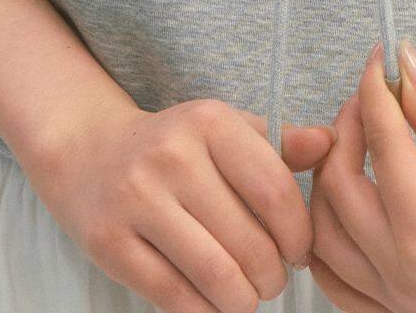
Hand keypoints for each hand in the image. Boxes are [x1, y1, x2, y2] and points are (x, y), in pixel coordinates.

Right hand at [22, 92, 335, 312]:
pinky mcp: (110, 242)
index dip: (299, 234)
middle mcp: (172, 155)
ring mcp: (137, 199)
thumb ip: (279, 142)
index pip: (275, 191)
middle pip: (249, 243)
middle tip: (273, 280)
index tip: (301, 252)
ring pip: (216, 276)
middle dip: (273, 276)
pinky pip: (174, 297)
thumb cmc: (173, 145)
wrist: (87, 152)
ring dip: (244, 300)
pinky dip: (204, 311)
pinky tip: (213, 303)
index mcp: (209, 121)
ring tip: (247, 295)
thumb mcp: (224, 129)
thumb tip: (328, 142)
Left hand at [306, 41, 415, 312]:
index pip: (382, 145)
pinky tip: (345, 205)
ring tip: (355, 143)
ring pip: (323, 239)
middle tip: (370, 97)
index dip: (375, 90)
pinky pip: (336, 283)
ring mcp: (396, 305)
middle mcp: (402, 278)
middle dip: (345, 131)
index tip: (380, 57)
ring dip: (326, 184)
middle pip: (337, 190)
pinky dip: (326, 241)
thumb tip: (403, 63)